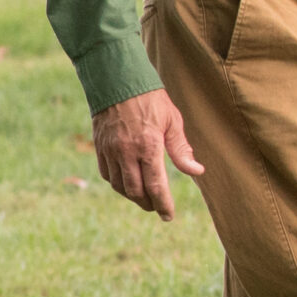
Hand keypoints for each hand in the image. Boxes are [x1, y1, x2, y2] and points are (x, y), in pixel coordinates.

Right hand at [90, 88, 204, 220]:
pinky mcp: (100, 147)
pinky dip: (118, 184)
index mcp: (148, 146)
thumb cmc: (151, 99)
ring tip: (145, 198)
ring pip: (119, 186)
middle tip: (158, 208)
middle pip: (136, 191)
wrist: (117, 80)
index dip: (163, 204)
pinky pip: (107, 174)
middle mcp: (126, 152)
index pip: (156, 185)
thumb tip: (197, 171)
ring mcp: (110, 150)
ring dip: (133, 196)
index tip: (169, 215)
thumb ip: (182, 149)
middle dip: (148, 204)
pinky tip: (128, 184)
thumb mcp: (173, 121)